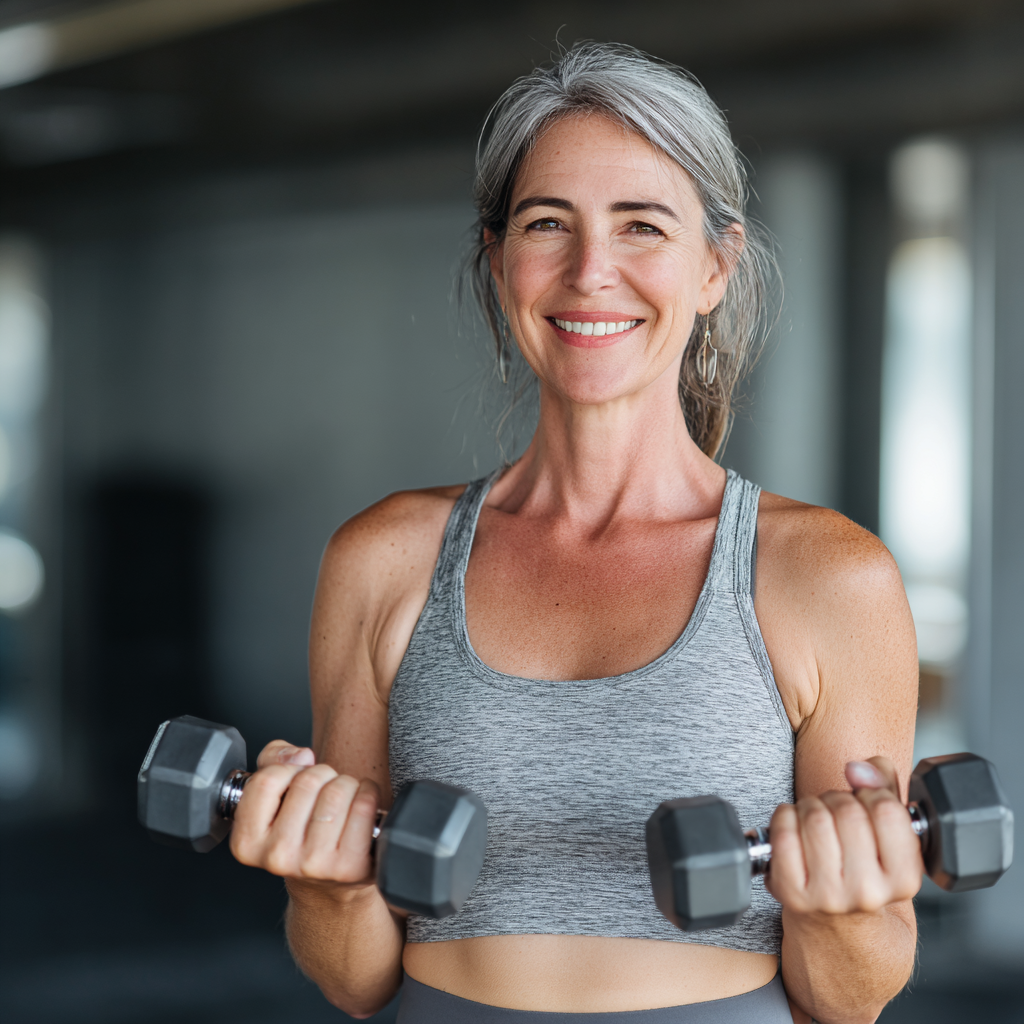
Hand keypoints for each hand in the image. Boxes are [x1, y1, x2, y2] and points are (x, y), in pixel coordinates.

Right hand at [229, 739, 380, 887]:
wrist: (326, 886)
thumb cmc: (300, 833)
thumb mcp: (273, 795)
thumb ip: (273, 759)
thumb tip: (300, 756)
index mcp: (248, 842)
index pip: (267, 780)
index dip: (287, 769)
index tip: (294, 779)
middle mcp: (277, 857)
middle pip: (309, 781)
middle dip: (322, 774)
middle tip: (322, 791)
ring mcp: (313, 864)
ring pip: (338, 790)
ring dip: (347, 784)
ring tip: (341, 801)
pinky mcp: (349, 866)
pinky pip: (364, 805)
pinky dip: (368, 794)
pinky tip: (360, 807)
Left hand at [765, 757, 923, 915]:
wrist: (841, 929)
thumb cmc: (865, 871)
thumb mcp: (891, 836)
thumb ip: (886, 789)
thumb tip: (859, 768)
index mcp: (904, 879)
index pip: (887, 810)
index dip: (871, 793)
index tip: (865, 800)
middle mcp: (868, 892)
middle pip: (846, 810)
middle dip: (837, 797)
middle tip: (836, 810)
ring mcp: (828, 896)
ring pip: (814, 816)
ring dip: (810, 804)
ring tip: (816, 817)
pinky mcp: (792, 894)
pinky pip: (783, 834)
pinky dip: (784, 816)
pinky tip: (794, 824)